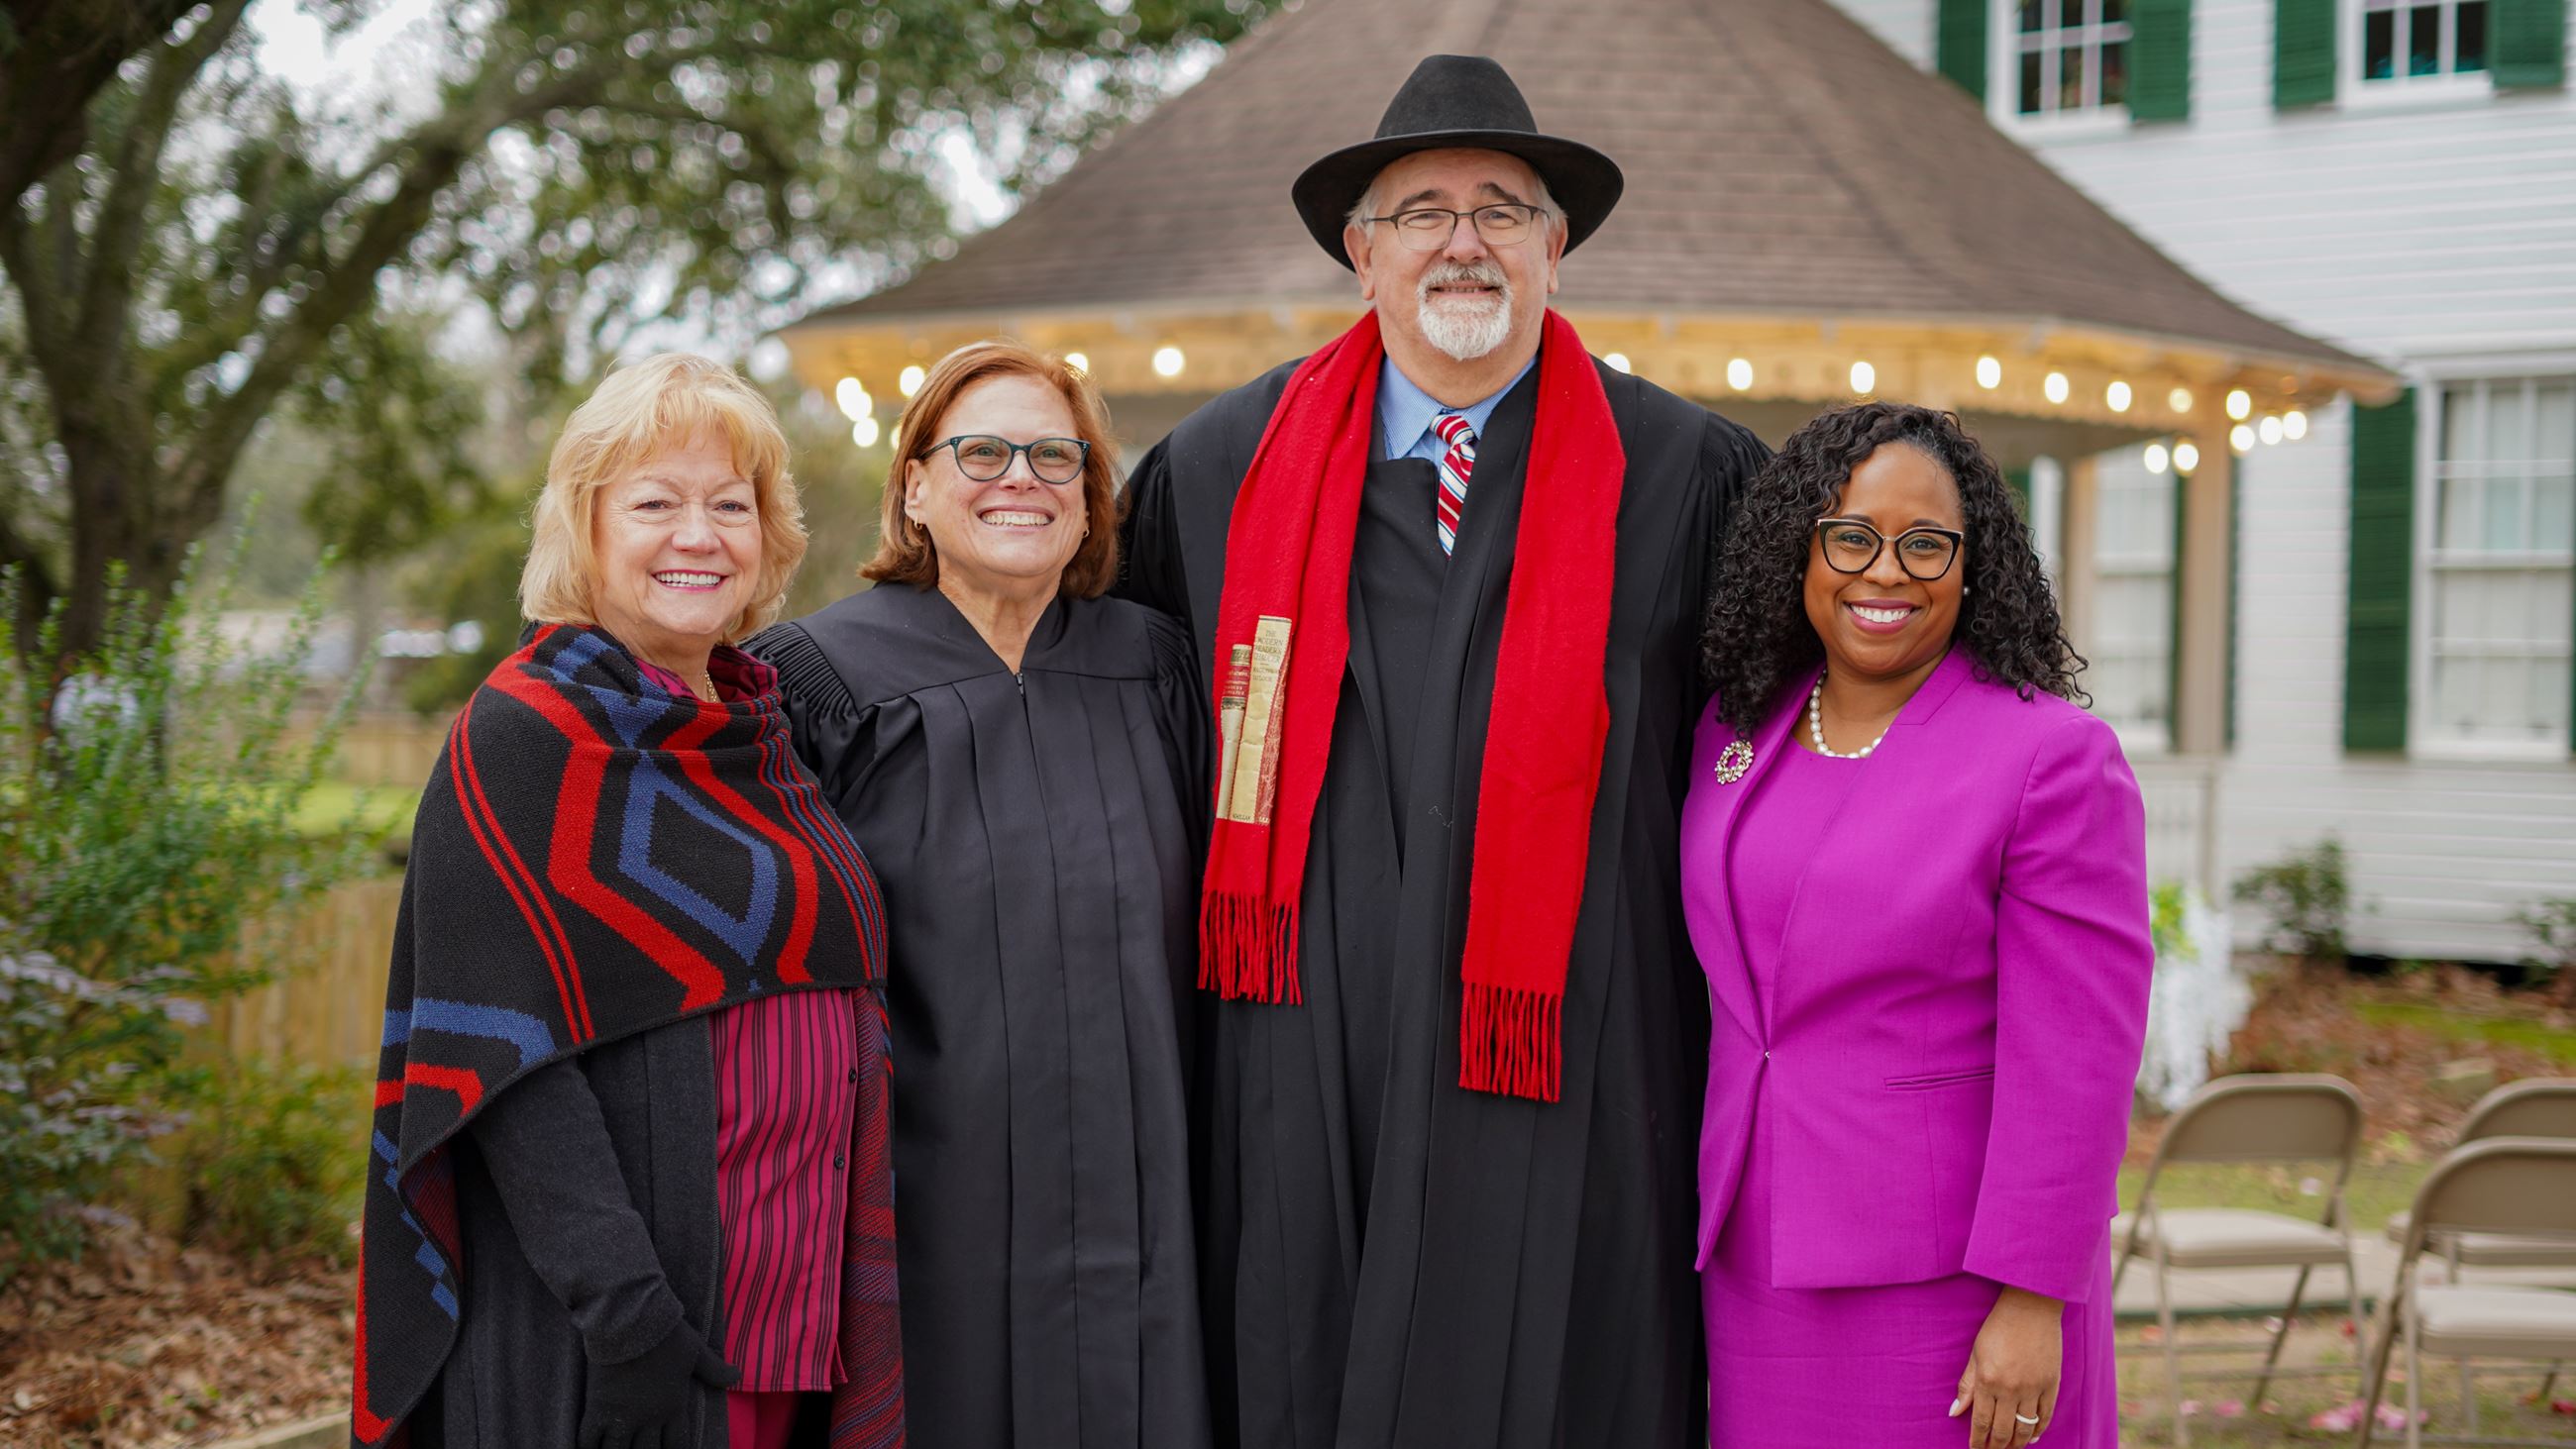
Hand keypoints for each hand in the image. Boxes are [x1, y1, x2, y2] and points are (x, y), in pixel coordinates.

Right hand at [579, 1316, 741, 1448]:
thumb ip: (714, 1369)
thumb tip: (737, 1376)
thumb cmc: (666, 1334)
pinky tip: (589, 1448)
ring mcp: (622, 1416)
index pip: (678, 1445)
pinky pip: (588, 1439)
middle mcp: (649, 1418)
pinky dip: (588, 1447)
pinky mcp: (597, 1408)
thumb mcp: (696, 1351)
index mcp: (674, 1406)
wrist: (632, 1320)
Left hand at [1950, 1286, 2061, 1448]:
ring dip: (2017, 1443)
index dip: (1978, 1441)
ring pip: (2026, 1428)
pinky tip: (2033, 1437)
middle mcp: (2010, 1389)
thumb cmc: (1998, 1328)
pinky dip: (2039, 1430)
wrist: (2031, 1308)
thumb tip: (1954, 1412)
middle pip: (2003, 1430)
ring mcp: (2033, 1388)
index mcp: (1988, 1381)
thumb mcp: (1976, 1354)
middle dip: (1996, 1446)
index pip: (1981, 1422)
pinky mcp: (2052, 1384)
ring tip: (2011, 1448)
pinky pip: (2046, 1416)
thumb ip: (1967, 1385)